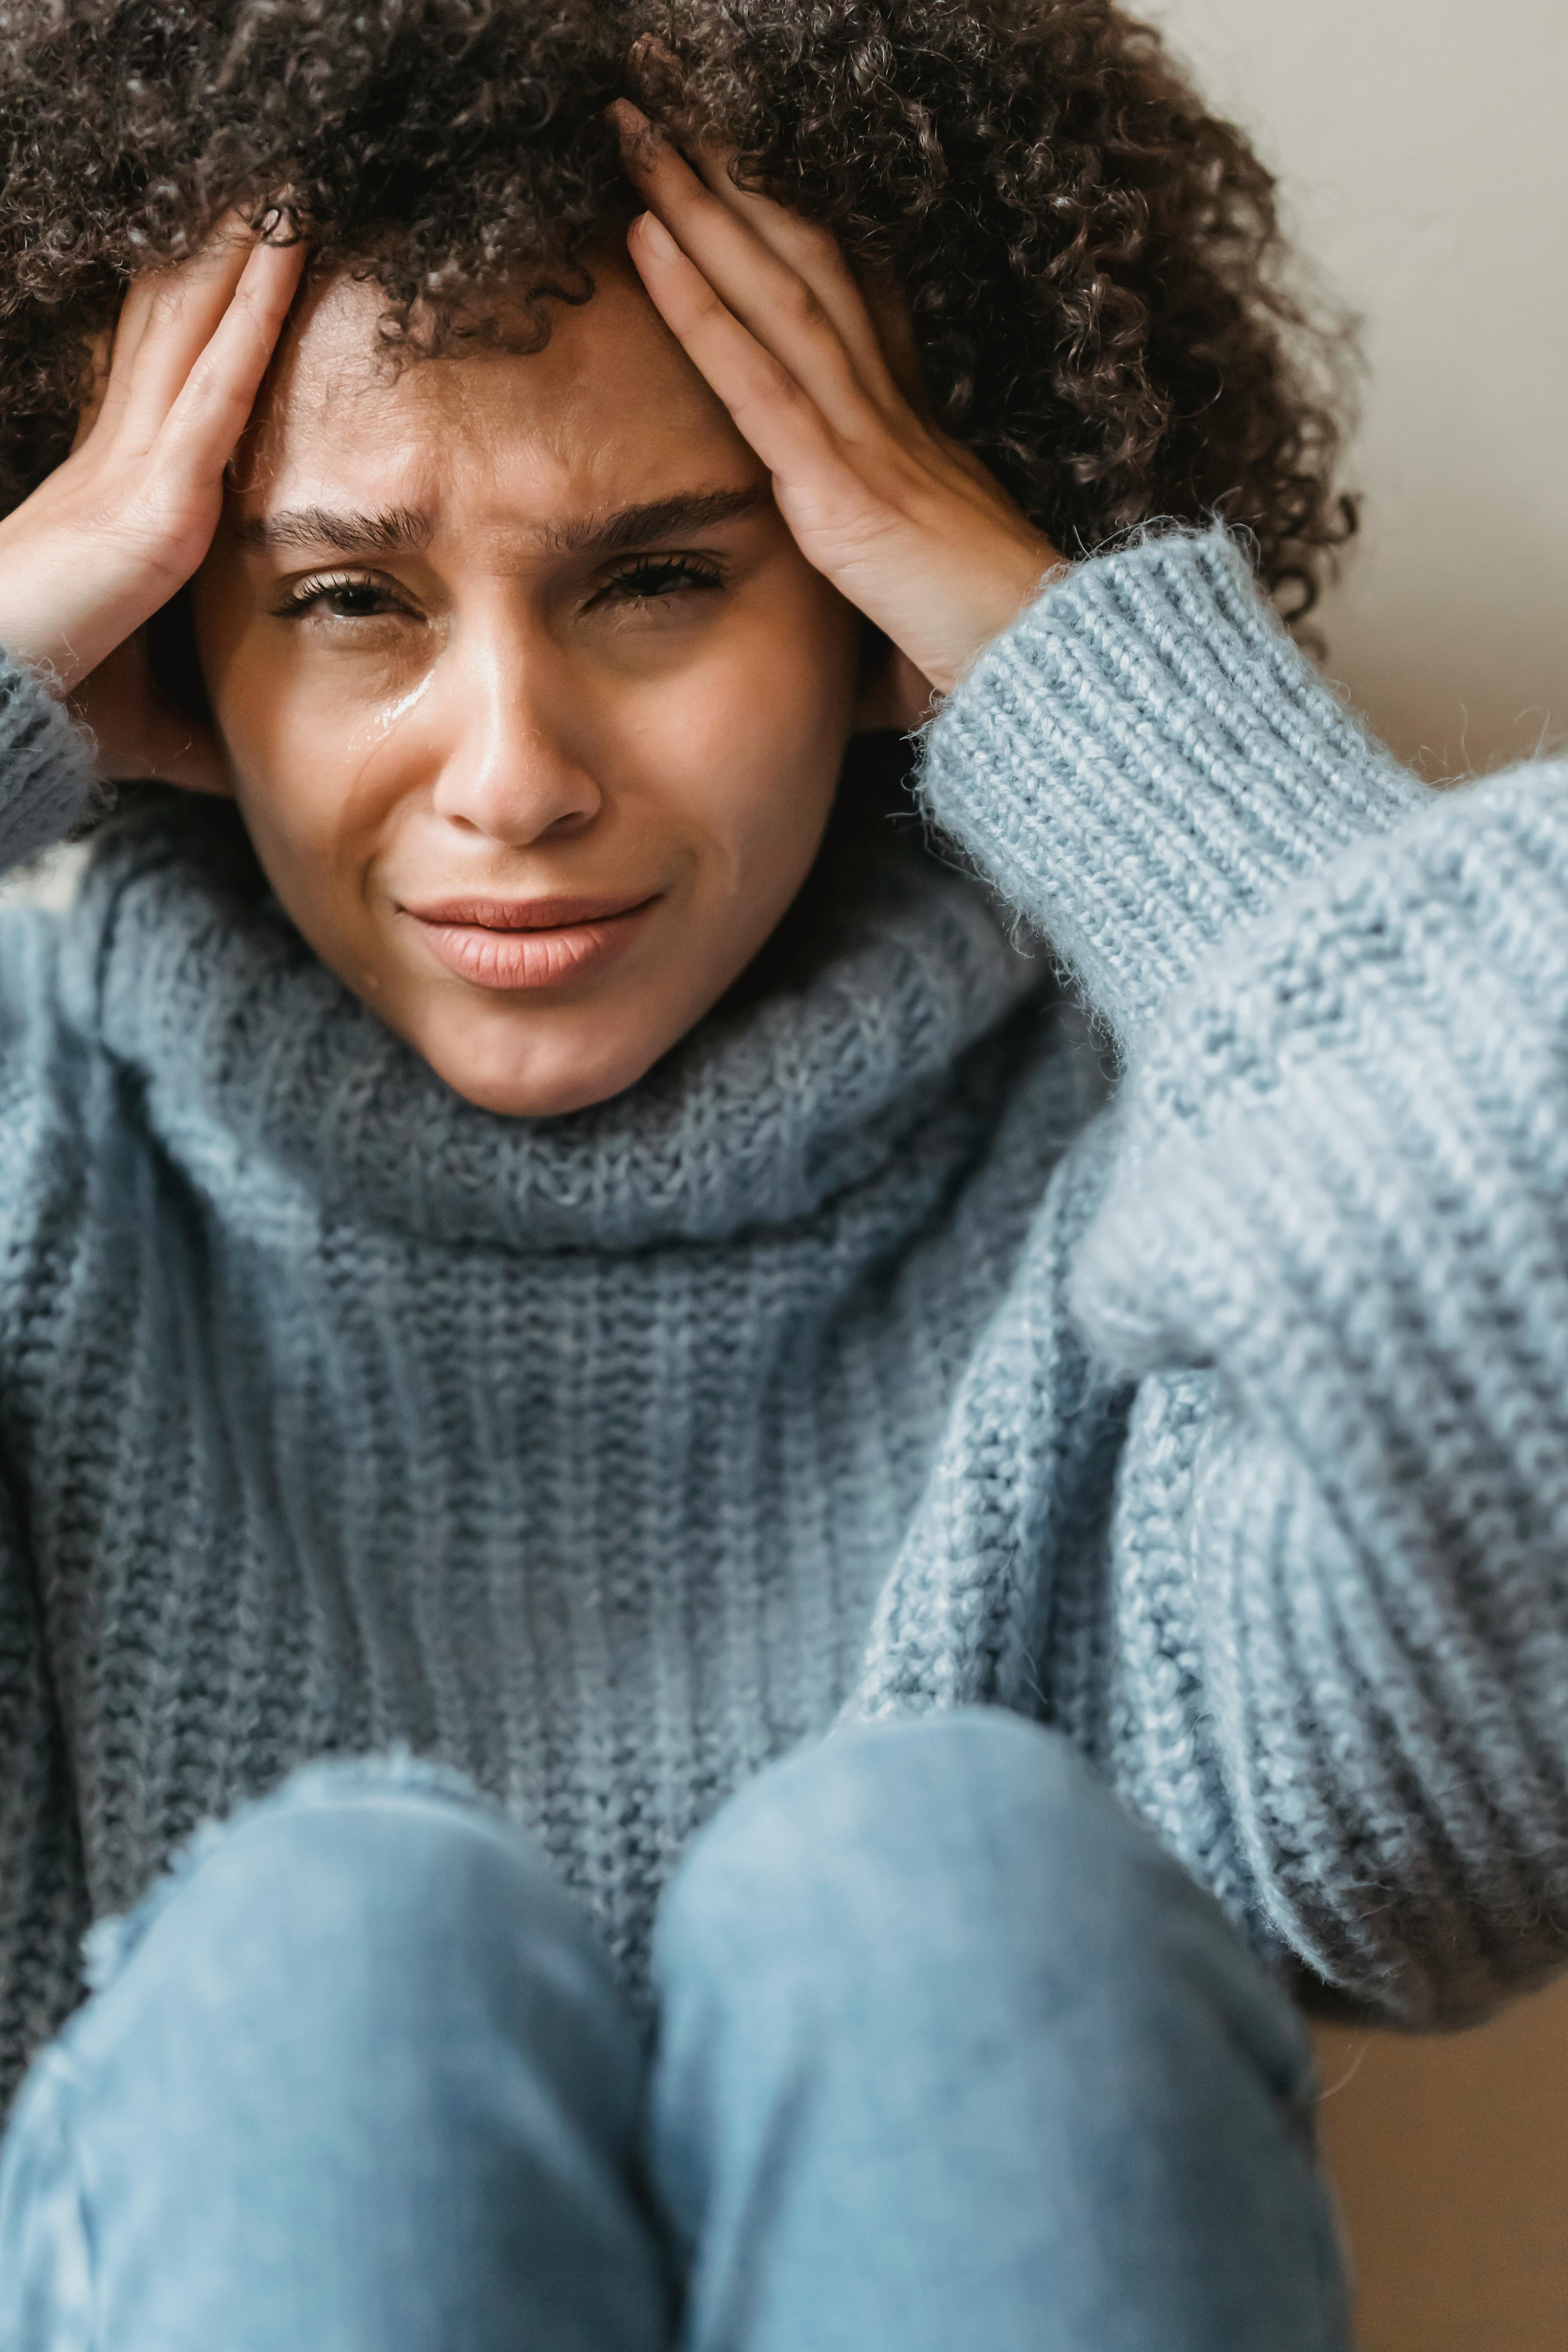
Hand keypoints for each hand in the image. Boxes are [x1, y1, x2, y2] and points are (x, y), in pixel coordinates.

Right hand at [0, 217, 304, 787]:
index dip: (201, 325)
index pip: (171, 393)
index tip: (235, 271)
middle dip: (218, 265)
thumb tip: (244, 767)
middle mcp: (126, 465)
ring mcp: (140, 469)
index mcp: (122, 504)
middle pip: (179, 335)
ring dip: (242, 259)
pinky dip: (253, 311)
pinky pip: (221, 380)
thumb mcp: (147, 720)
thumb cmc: (54, 709)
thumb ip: (200, 731)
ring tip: (286, 188)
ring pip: (199, 332)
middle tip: (266, 193)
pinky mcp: (157, 492)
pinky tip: (283, 248)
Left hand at [614, 101, 1062, 727]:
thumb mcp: (918, 634)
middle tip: (662, 116)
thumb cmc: (994, 663)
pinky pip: (756, 375)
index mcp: (912, 442)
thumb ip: (874, 634)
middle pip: (804, 266)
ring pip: (775, 292)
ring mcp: (867, 442)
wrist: (1053, 681)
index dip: (795, 229)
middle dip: (733, 184)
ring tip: (637, 132)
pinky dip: (698, 304)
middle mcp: (890, 417)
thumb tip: (855, 681)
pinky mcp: (841, 488)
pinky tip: (647, 239)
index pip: (849, 309)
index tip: (741, 171)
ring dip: (701, 206)